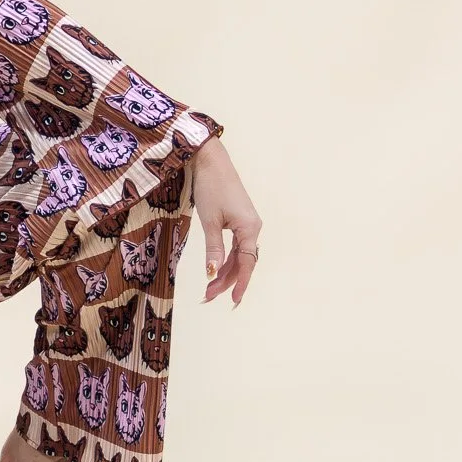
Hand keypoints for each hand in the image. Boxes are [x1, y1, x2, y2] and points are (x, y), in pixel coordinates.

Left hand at [193, 136, 261, 305]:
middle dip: (226, 280)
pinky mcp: (239, 219)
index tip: (232, 300)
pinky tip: (217, 269)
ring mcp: (247, 223)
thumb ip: (213, 248)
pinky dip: (226, 258)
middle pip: (243, 262)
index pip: (247, 263)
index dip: (240, 283)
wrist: (211, 161)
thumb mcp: (209, 221)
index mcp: (249, 228)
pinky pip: (236, 245)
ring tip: (209, 288)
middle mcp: (252, 227)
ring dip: (225, 271)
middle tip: (208, 296)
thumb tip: (212, 273)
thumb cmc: (210, 188)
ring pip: (239, 255)